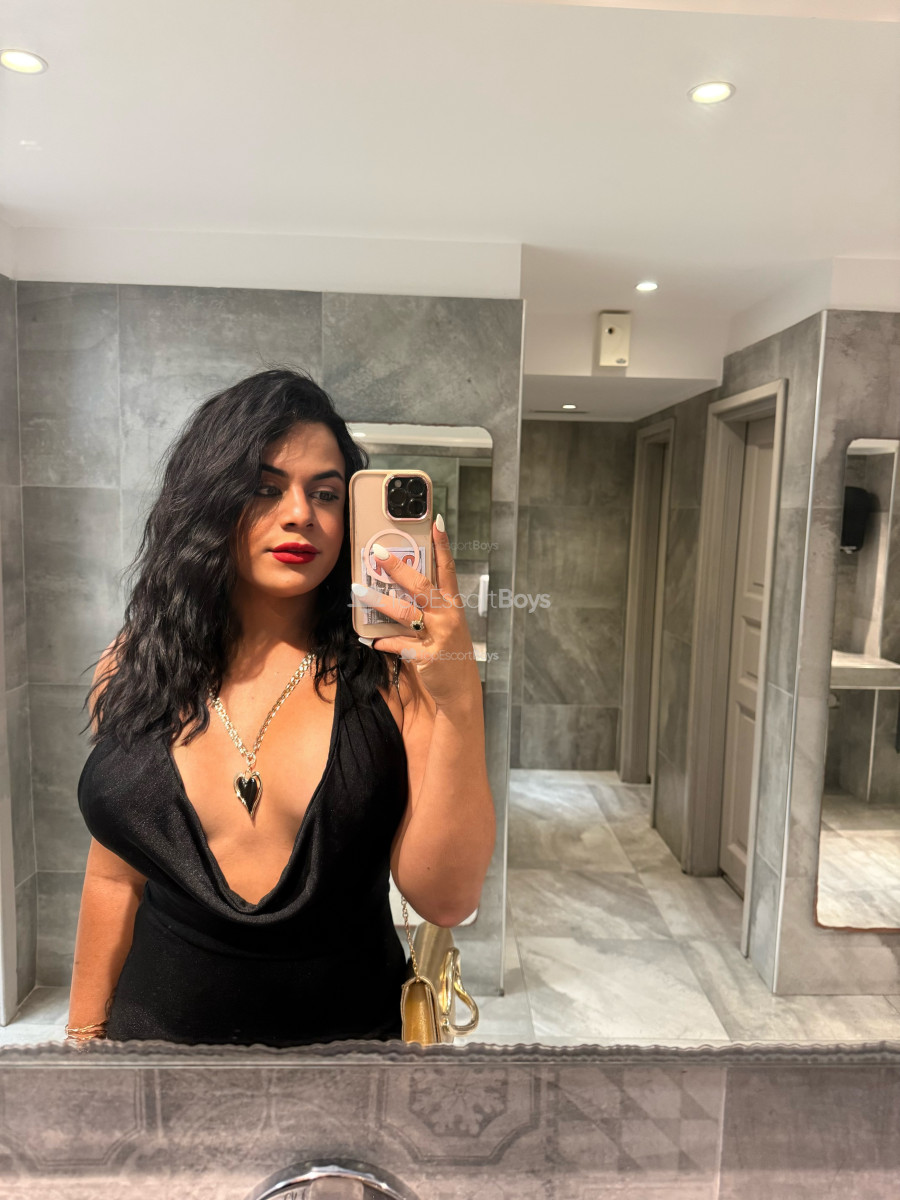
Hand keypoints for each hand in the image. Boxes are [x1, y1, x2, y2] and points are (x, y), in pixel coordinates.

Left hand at [351, 516, 480, 709]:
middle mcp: (448, 616)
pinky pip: (401, 646)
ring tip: (358, 591)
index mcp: (451, 604)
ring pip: (406, 612)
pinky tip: (372, 640)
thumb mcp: (442, 626)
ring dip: (380, 601)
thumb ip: (424, 608)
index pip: (447, 569)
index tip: (436, 522)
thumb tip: (395, 589)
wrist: (460, 691)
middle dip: (399, 568)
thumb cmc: (448, 653)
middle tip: (378, 553)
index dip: (443, 546)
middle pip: (421, 586)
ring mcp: (440, 636)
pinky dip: (386, 642)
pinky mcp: (430, 657)